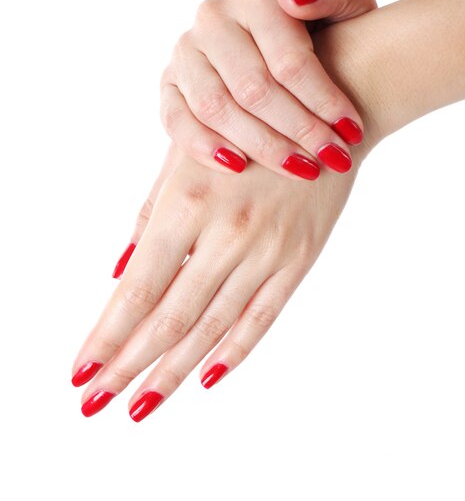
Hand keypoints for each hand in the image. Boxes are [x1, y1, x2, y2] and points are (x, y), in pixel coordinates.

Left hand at [71, 140, 363, 419]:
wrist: (324, 118)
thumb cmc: (243, 131)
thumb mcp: (187, 156)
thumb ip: (152, 214)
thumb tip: (118, 272)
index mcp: (189, 201)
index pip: (138, 287)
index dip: (106, 335)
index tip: (80, 373)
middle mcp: (228, 232)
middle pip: (169, 316)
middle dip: (127, 365)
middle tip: (94, 404)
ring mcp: (268, 250)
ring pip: (212, 326)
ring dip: (172, 371)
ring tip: (140, 404)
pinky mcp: (299, 260)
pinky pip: (262, 317)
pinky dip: (233, 352)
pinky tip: (206, 378)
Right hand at [160, 0, 376, 179]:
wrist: (270, 39)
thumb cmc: (316, 29)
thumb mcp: (342, 5)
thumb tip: (294, 0)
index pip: (289, 60)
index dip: (323, 101)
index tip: (352, 133)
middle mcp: (213, 18)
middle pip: (254, 88)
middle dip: (298, 131)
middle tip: (331, 160)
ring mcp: (186, 51)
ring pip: (215, 107)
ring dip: (259, 145)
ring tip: (299, 169)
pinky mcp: (168, 83)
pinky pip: (175, 120)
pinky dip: (203, 147)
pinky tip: (238, 167)